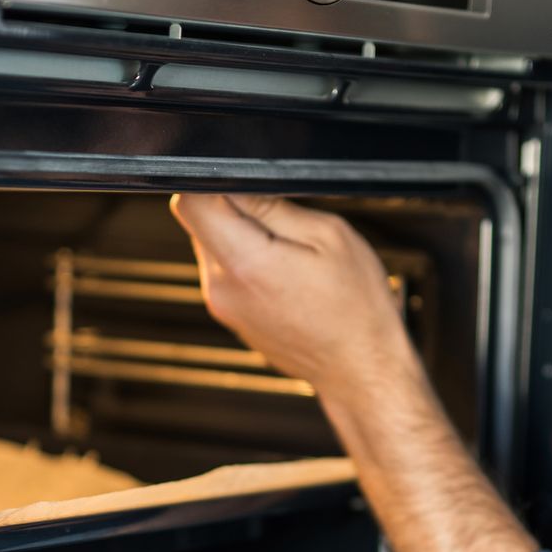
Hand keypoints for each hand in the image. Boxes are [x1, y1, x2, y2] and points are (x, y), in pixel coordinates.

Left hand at [168, 193, 416, 395]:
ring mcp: (222, 306)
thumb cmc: (356, 307)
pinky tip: (285, 275)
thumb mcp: (328, 235)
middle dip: (235, 211)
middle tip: (285, 226)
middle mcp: (222, 288)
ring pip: (213, 244)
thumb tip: (236, 183)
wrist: (359, 368)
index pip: (191, 203)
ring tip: (290, 256)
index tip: (249, 188)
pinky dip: (248, 262)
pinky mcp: (229, 316)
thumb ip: (273, 206)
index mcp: (245, 263)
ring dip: (243, 237)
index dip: (216, 184)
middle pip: (200, 223)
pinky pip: (226, 271)